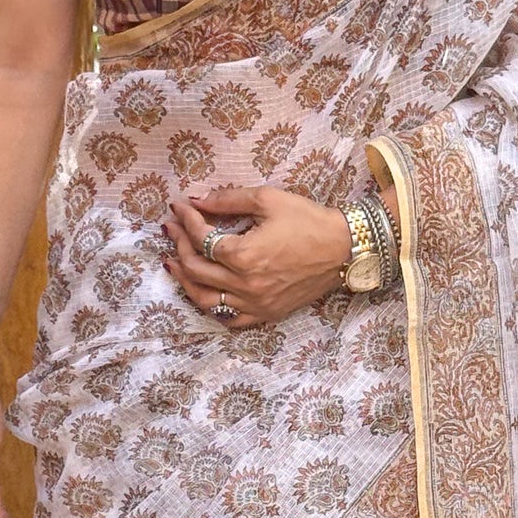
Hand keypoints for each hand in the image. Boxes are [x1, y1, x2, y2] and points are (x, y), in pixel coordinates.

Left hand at [164, 185, 352, 328]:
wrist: (344, 249)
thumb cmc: (309, 220)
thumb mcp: (268, 200)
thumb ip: (228, 199)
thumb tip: (197, 199)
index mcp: (244, 255)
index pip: (201, 239)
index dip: (186, 220)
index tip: (180, 206)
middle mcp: (245, 284)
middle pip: (196, 269)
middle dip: (179, 244)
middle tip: (173, 228)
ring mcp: (255, 303)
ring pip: (204, 299)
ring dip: (184, 280)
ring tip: (174, 263)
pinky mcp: (266, 313)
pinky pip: (229, 318)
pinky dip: (210, 306)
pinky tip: (203, 291)